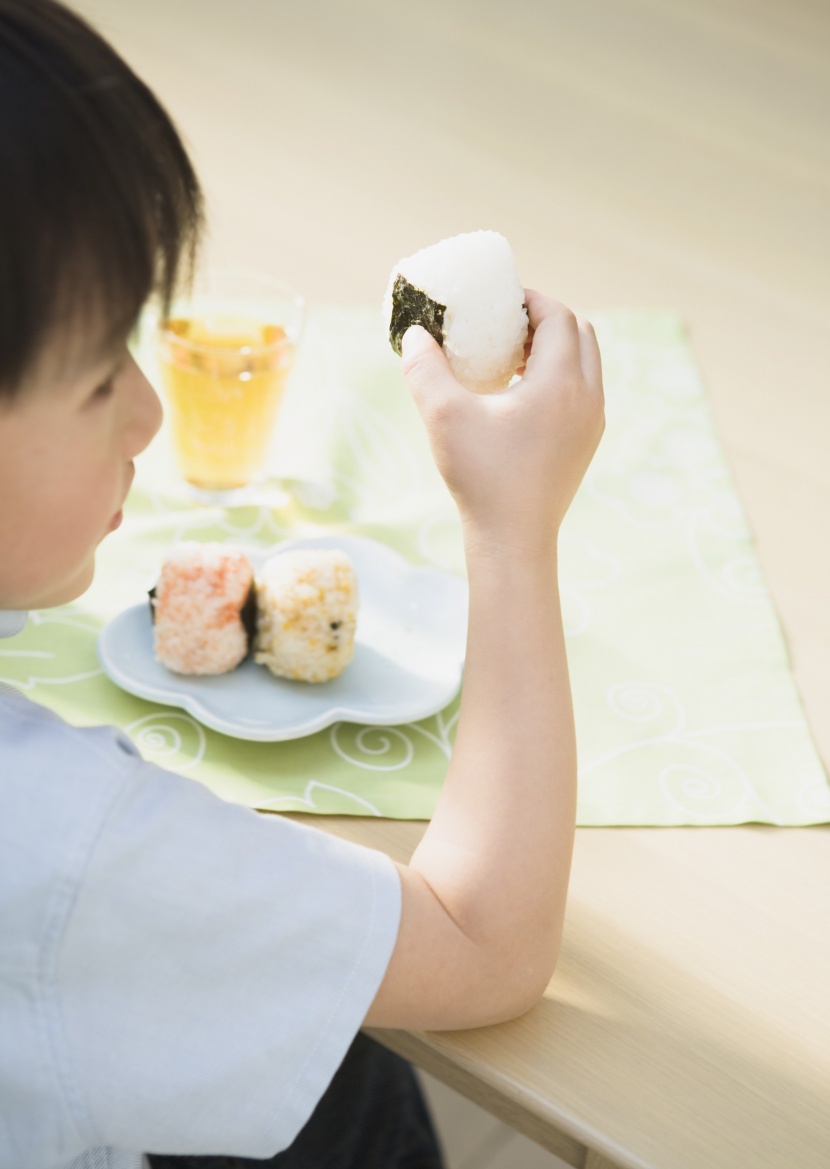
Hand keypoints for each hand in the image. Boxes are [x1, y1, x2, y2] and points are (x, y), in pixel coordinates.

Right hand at [401, 289, 603, 559]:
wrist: (514, 540)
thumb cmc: (481, 477)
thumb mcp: (443, 416)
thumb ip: (425, 368)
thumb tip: (416, 334)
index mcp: (561, 382)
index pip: (558, 316)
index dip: (530, 300)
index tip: (499, 301)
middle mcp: (587, 397)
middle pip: (579, 332)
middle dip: (545, 319)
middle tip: (506, 323)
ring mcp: (592, 422)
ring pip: (584, 363)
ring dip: (553, 348)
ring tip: (510, 356)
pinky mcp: (586, 444)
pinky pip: (581, 391)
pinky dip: (558, 376)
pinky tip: (518, 394)